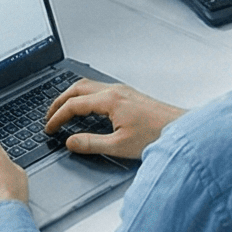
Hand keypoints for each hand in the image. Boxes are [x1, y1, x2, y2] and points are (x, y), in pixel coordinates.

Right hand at [47, 80, 182, 161]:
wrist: (181, 130)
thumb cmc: (157, 136)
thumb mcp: (119, 146)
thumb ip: (91, 144)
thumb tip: (70, 142)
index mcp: (110, 100)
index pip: (74, 104)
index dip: (57, 116)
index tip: (49, 128)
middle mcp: (115, 91)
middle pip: (77, 88)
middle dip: (59, 101)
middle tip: (49, 115)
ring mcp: (123, 91)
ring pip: (89, 86)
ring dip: (72, 96)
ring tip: (63, 110)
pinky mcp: (129, 95)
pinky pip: (99, 89)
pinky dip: (85, 96)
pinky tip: (86, 108)